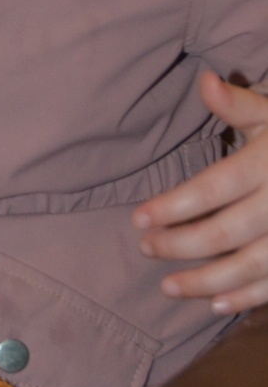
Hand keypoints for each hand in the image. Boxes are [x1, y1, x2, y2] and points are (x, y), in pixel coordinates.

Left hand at [132, 71, 267, 313]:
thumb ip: (240, 105)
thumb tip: (204, 81)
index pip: (214, 188)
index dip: (174, 205)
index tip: (138, 219)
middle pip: (225, 231)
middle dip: (180, 244)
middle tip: (145, 248)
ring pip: (248, 266)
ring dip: (205, 281)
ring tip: (166, 286)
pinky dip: (247, 298)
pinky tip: (215, 305)